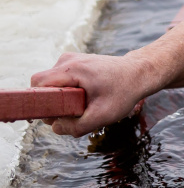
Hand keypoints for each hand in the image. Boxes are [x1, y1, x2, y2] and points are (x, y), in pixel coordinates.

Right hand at [30, 52, 153, 136]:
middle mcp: (68, 60)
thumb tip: (55, 128)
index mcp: (71, 69)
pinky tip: (85, 99)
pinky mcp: (76, 62)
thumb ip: (76, 126)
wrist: (140, 74)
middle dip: (52, 104)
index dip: (38, 103)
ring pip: (53, 84)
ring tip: (83, 106)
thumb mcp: (103, 115)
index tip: (51, 116)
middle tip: (71, 115)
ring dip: (62, 98)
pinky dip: (68, 92)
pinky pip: (61, 80)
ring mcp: (72, 59)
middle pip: (43, 85)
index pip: (38, 84)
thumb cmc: (124, 92)